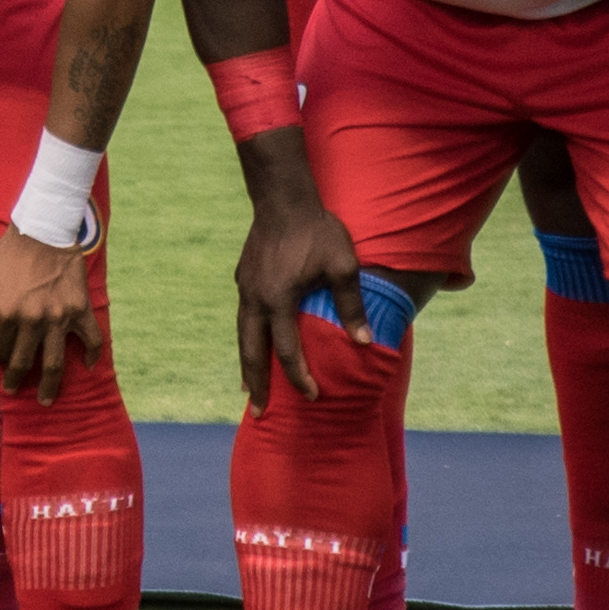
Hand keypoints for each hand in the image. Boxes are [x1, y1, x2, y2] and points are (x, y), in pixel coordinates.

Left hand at [0, 228, 106, 406]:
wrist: (42, 230)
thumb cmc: (4, 255)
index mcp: (6, 314)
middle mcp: (32, 321)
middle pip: (24, 363)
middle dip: (16, 380)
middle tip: (14, 388)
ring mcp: (59, 317)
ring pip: (55, 363)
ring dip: (50, 386)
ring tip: (46, 400)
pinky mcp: (80, 310)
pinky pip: (92, 339)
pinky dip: (92, 355)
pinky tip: (87, 368)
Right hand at [230, 141, 364, 412]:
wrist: (284, 197)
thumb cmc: (317, 231)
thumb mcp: (342, 266)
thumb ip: (351, 305)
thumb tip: (366, 343)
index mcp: (278, 300)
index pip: (288, 350)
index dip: (300, 377)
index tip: (312, 396)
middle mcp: (255, 299)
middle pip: (252, 352)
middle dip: (256, 384)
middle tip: (258, 412)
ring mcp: (246, 288)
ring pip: (242, 336)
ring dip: (246, 364)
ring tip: (249, 389)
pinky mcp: (243, 277)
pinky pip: (243, 318)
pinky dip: (247, 339)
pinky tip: (253, 345)